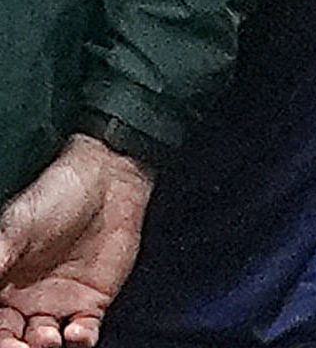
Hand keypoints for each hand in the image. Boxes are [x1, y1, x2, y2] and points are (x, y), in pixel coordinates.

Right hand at [0, 134, 153, 347]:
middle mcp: (24, 302)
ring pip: (45, 343)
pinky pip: (83, 332)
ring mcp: (58, 304)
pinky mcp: (92, 302)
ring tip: (49, 340)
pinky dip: (80, 340)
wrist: (107, 182)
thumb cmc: (53, 198)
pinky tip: (77, 334)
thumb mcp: (15, 229)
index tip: (0, 336)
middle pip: (12, 340)